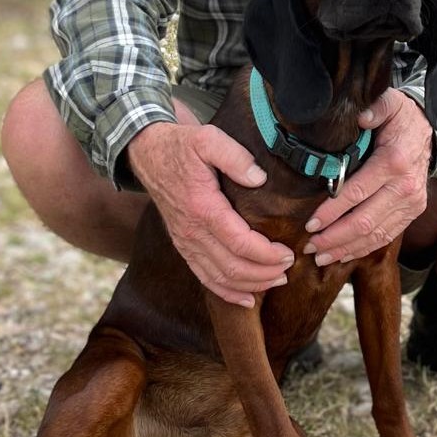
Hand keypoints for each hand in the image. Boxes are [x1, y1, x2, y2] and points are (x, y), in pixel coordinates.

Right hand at [126, 122, 293, 306]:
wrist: (147, 153)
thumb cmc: (180, 146)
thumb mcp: (207, 138)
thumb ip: (235, 156)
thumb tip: (259, 178)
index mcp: (202, 207)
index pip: (240, 243)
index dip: (267, 254)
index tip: (289, 253)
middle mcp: (192, 231)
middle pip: (232, 267)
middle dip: (264, 273)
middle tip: (289, 268)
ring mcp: (185, 242)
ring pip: (219, 277)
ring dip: (250, 285)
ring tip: (276, 281)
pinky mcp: (183, 245)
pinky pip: (204, 277)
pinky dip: (226, 292)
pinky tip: (245, 298)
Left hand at [303, 89, 431, 265]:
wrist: (429, 130)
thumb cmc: (400, 118)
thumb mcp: (390, 103)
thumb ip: (375, 107)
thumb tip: (360, 117)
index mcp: (394, 162)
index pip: (356, 193)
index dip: (332, 211)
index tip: (310, 223)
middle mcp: (405, 187)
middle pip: (364, 221)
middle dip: (334, 236)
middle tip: (308, 245)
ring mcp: (412, 203)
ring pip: (375, 234)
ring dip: (346, 248)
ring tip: (320, 255)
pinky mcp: (413, 212)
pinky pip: (387, 236)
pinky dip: (364, 248)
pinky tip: (344, 254)